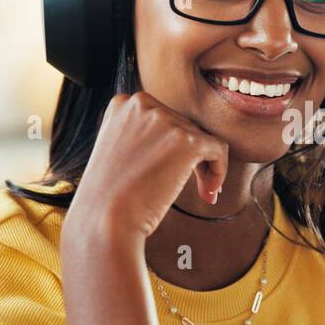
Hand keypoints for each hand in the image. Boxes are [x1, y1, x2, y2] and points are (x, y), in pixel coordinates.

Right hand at [63, 92, 228, 244]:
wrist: (105, 220)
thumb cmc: (108, 196)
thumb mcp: (116, 151)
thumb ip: (140, 135)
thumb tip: (179, 135)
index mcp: (123, 104)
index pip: (164, 118)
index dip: (172, 146)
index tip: (171, 171)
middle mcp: (142, 104)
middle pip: (185, 127)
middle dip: (191, 158)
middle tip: (195, 188)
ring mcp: (165, 120)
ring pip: (203, 139)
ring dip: (205, 168)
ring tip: (202, 193)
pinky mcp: (187, 140)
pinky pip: (219, 149)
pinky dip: (219, 170)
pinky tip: (210, 192)